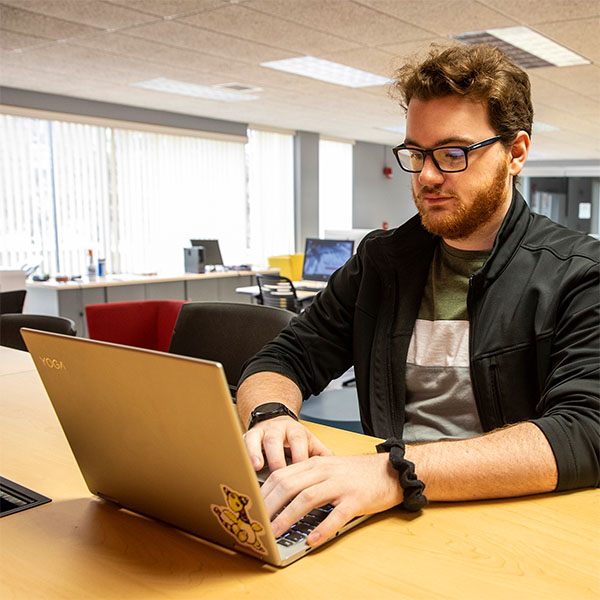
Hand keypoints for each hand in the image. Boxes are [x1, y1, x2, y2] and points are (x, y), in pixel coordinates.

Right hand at [243, 416, 332, 471]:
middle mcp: (279, 429)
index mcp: (297, 432)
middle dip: (278, 460)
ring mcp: (264, 431)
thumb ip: (322, 456)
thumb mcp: (310, 444)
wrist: (276, 421)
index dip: (299, 459)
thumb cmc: (295, 439)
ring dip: (259, 453)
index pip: (299, 443)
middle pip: (278, 441)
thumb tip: (338, 470)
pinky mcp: (250, 435)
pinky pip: (246, 442)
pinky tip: (247, 465)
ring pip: (261, 440)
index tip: (301, 479)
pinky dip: (247, 453)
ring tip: (259, 468)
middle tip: (279, 480)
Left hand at [260, 453, 402, 546]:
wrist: (390, 470)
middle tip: (258, 523)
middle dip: (270, 506)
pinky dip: (322, 529)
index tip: (253, 508)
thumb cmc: (356, 473)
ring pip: (307, 498)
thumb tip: (280, 496)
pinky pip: (336, 515)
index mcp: (314, 463)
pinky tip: (312, 540)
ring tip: (276, 532)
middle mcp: (324, 471)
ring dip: (288, 517)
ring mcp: (340, 484)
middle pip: (289, 485)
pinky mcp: (356, 499)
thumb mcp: (328, 468)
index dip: (264, 493)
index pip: (281, 475)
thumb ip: (306, 478)